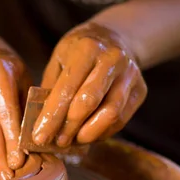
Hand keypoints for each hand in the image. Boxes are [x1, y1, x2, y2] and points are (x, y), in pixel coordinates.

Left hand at [33, 22, 146, 147]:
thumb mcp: (59, 61)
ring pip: (110, 114)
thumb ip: (50, 89)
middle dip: (69, 127)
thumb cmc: (77, 54)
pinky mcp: (141, 90)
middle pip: (89, 102)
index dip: (51, 117)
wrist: (115, 37)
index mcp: (86, 49)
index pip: (66, 89)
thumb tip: (40, 125)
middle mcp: (112, 59)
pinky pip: (121, 120)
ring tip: (71, 141)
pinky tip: (87, 135)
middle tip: (56, 143)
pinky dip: (102, 133)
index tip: (38, 137)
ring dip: (88, 134)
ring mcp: (130, 74)